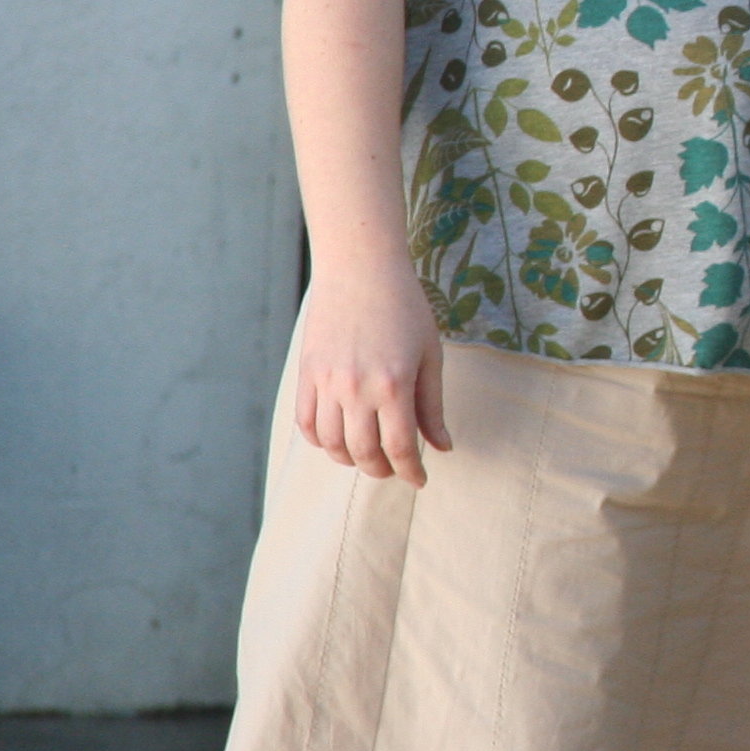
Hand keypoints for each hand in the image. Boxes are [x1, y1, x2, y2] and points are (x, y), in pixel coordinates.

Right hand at [294, 259, 451, 483]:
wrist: (360, 270)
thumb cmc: (405, 308)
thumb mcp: (431, 355)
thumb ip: (433, 406)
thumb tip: (442, 447)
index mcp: (394, 386)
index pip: (400, 447)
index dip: (411, 471)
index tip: (420, 480)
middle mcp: (356, 390)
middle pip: (363, 453)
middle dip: (381, 470)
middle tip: (395, 470)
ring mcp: (326, 383)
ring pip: (331, 444)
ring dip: (350, 460)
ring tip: (368, 458)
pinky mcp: (306, 375)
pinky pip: (306, 423)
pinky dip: (320, 441)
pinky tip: (337, 441)